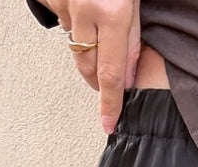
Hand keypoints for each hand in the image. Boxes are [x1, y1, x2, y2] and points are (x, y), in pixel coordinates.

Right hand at [42, 0, 140, 133]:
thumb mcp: (134, 2)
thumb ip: (132, 40)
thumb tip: (127, 78)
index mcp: (113, 13)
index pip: (111, 74)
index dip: (110, 103)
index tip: (108, 123)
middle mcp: (87, 9)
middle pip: (89, 67)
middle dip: (99, 79)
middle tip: (108, 76)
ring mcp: (66, 3)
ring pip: (75, 47)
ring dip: (88, 46)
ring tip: (99, 24)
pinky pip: (63, 23)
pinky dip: (75, 23)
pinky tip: (84, 8)